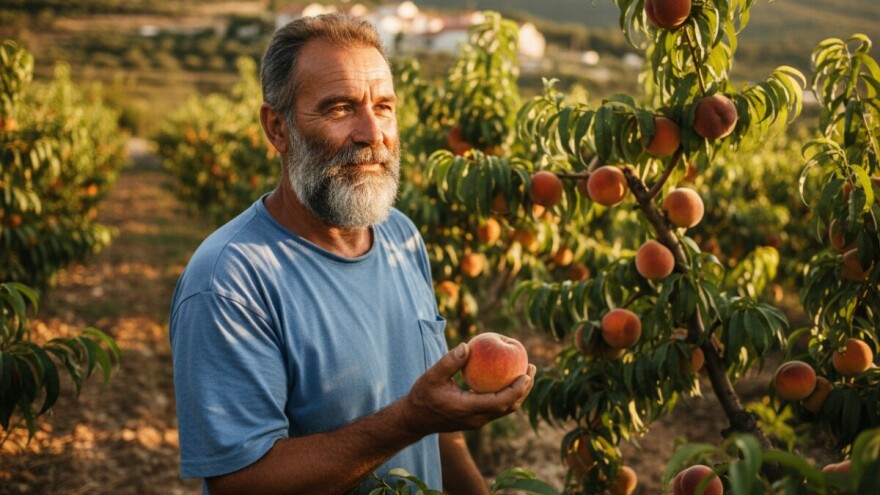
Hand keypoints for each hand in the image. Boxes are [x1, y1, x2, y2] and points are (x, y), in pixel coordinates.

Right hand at [400, 343, 535, 436]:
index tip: (526, 374)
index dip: (516, 390)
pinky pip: (497, 408)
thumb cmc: (423, 395)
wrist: (415, 419)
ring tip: (526, 374)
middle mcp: (476, 419)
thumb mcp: (432, 376)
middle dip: (524, 389)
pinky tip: (508, 378)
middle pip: (509, 407)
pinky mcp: (476, 419)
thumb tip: (467, 346)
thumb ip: (449, 362)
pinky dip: (507, 394)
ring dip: (518, 393)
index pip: (500, 402)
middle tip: (531, 368)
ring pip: (505, 409)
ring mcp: (477, 421)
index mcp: (467, 409)